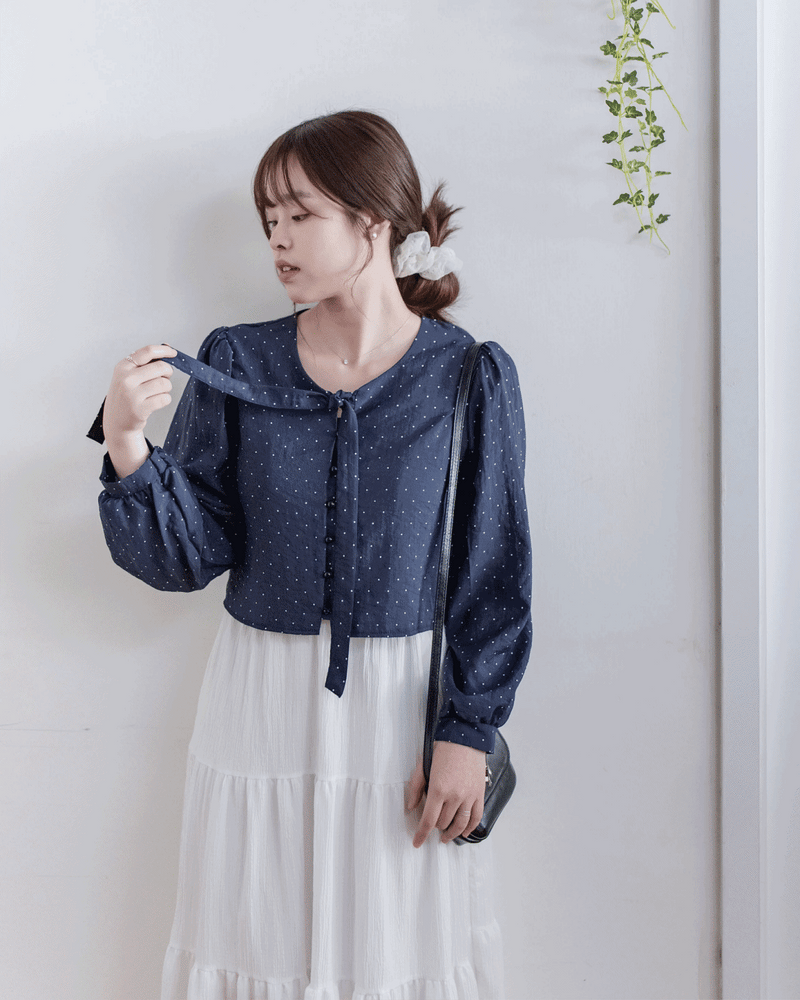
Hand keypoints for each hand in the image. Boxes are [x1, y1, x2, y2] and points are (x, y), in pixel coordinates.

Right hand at [103, 344, 176, 477]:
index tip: (174, 353)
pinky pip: (165, 398)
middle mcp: (125, 379)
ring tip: (157, 392)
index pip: (147, 352)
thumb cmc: (127, 395)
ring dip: (166, 388)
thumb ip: (146, 362)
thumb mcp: (129, 375)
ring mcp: (131, 395)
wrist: (116, 421)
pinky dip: (165, 399)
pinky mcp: (139, 409)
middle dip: (168, 372)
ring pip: (164, 383)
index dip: (164, 351)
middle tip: (164, 378)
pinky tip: (157, 401)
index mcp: (123, 366)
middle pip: (161, 367)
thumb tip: (168, 347)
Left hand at [406, 740, 485, 846]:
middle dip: (435, 827)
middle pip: (443, 822)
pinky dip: (470, 828)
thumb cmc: (443, 749)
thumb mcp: (423, 766)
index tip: (417, 843)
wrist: (465, 737)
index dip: (422, 834)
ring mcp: (468, 796)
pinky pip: (476, 817)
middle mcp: (454, 796)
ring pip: (460, 824)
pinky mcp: (479, 794)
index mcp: (438, 789)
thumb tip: (411, 807)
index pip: (428, 820)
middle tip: (432, 825)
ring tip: (446, 837)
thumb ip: (415, 788)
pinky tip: (464, 832)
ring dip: (452, 833)